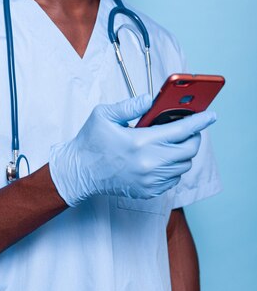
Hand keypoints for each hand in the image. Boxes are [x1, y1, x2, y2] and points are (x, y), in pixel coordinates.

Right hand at [48, 94, 215, 205]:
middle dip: (193, 137)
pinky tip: (161, 158)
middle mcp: (148, 163)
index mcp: (139, 142)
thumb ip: (131, 105)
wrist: (79, 172)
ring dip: (182, 152)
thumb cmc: (91, 142)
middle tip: (187, 128)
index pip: (180, 130)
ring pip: (183, 166)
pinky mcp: (148, 190)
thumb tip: (151, 100)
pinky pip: (173, 179)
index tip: (210, 115)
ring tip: (171, 142)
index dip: (199, 122)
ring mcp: (150, 180)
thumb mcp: (104, 115)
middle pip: (188, 150)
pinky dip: (173, 167)